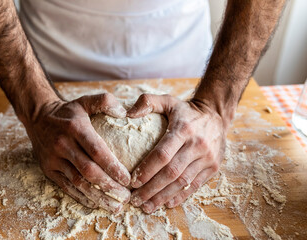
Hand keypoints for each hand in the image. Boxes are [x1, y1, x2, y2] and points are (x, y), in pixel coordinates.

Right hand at [23, 93, 130, 212]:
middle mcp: (63, 145)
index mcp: (75, 128)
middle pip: (88, 171)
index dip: (113, 167)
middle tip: (126, 198)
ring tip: (115, 207)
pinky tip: (95, 204)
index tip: (128, 180)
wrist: (38, 117)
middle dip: (109, 187)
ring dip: (98, 197)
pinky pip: (66, 187)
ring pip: (78, 183)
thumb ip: (105, 101)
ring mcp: (54, 159)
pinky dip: (81, 197)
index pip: (97, 151)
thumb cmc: (68, 112)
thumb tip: (125, 113)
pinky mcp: (48, 170)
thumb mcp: (85, 101)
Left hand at [128, 94, 226, 212]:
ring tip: (146, 206)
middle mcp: (197, 145)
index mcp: (184, 129)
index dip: (147, 170)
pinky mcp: (213, 167)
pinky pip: (195, 186)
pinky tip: (166, 203)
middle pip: (171, 173)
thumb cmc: (185, 111)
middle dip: (151, 189)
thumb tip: (128, 113)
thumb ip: (148, 102)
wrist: (216, 115)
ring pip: (182, 183)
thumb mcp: (168, 101)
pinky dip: (179, 197)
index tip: (132, 181)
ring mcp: (207, 158)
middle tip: (135, 199)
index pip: (163, 154)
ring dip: (163, 197)